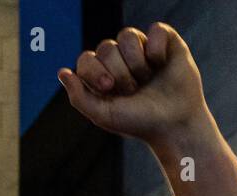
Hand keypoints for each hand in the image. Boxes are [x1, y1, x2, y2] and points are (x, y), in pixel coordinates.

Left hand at [58, 23, 210, 147]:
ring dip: (137, 62)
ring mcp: (142, 49)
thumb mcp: (103, 115)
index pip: (86, 59)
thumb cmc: (139, 122)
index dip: (95, 71)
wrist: (174, 124)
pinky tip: (161, 65)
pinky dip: (156, 49)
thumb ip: (79, 97)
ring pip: (127, 36)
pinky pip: (155, 30)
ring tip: (147, 79)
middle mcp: (120, 60)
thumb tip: (62, 72)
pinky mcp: (165, 42)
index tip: (109, 88)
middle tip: (134, 91)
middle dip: (119, 73)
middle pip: (106, 48)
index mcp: (101, 75)